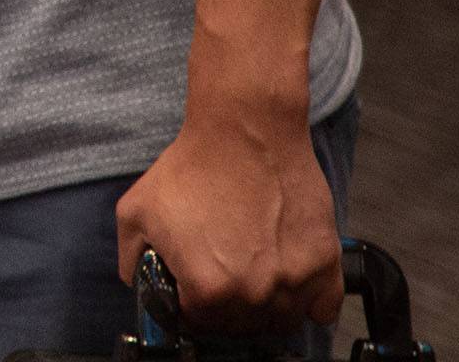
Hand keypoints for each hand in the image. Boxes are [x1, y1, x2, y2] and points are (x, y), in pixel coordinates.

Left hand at [116, 100, 342, 335]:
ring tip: (253, 273)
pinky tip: (289, 278)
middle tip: (223, 272)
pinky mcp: (326, 264)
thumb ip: (132, 260)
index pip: (199, 324)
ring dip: (267, 307)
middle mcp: (255, 294)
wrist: (245, 130)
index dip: (192, 303)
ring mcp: (295, 281)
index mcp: (209, 289)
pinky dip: (310, 302)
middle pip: (242, 327)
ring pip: (282, 322)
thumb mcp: (136, 212)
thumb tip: (141, 285)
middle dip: (227, 306)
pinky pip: (324, 309)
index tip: (195, 287)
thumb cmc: (193, 166)